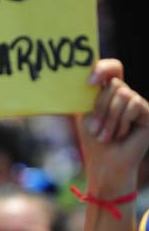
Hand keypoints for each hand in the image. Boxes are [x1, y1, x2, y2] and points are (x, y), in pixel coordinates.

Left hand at [77, 59, 148, 195]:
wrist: (105, 162)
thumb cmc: (94, 139)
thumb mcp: (87, 113)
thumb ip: (89, 94)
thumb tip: (88, 78)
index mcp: (108, 91)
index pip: (112, 68)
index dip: (102, 68)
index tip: (89, 82)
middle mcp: (125, 94)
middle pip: (114, 83)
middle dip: (101, 107)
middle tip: (95, 129)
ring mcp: (137, 102)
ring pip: (123, 94)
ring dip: (110, 118)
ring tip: (106, 136)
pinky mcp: (147, 112)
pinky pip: (134, 104)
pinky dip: (123, 121)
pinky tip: (122, 134)